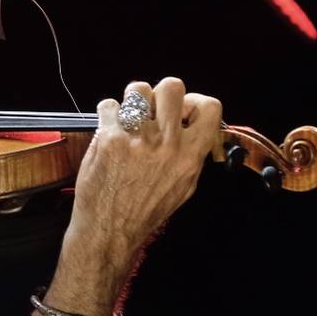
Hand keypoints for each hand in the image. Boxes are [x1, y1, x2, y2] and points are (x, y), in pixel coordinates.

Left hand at [68, 77, 221, 277]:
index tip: (182, 110)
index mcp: (189, 154)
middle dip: (159, 94)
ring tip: (128, 116)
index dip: (194, 101)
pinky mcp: (109, 138)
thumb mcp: (184, 186)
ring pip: (138, 89)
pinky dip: (107, 113)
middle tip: (151, 110)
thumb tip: (196, 128)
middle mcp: (166, 143)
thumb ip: (192, 154)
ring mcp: (137, 138)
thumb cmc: (144, 211)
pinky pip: (108, 105)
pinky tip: (108, 128)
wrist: (110, 229)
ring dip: (132, 99)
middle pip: (171, 86)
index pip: (210, 107)